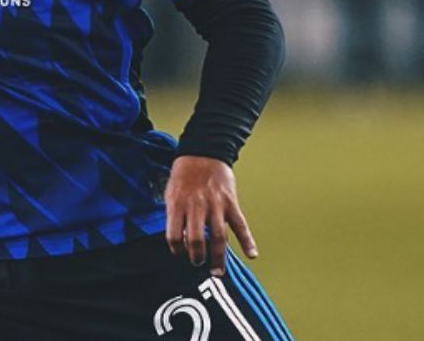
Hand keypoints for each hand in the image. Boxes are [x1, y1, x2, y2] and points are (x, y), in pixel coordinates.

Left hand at [164, 155, 257, 276]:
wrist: (203, 152)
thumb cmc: (184, 175)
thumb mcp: (171, 192)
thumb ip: (174, 215)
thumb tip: (179, 239)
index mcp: (177, 204)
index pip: (174, 235)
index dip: (176, 249)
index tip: (179, 253)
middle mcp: (196, 206)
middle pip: (196, 239)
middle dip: (197, 256)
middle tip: (197, 264)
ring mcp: (215, 205)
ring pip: (218, 236)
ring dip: (218, 257)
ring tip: (217, 272)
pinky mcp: (230, 202)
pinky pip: (240, 224)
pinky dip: (247, 240)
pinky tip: (252, 254)